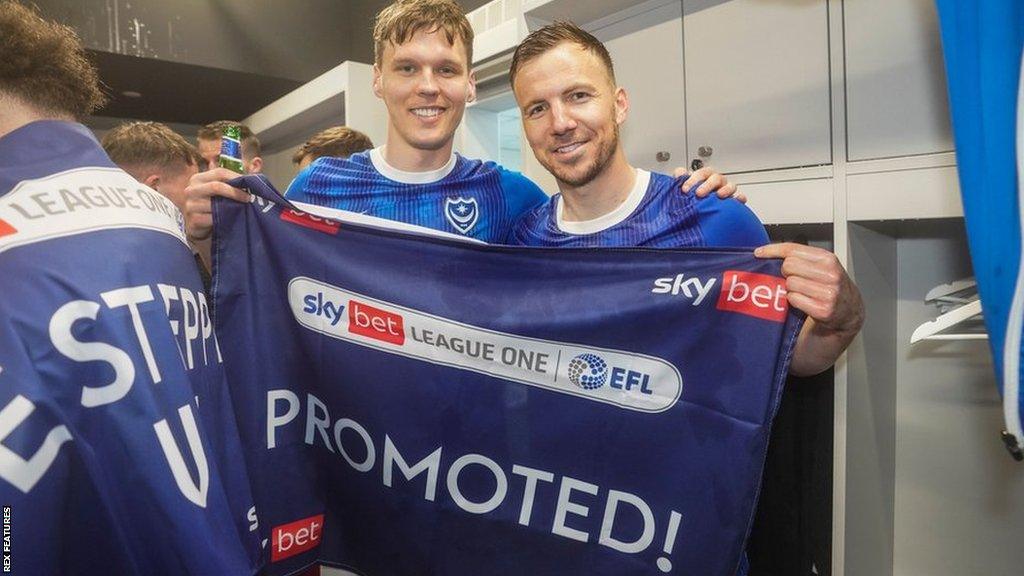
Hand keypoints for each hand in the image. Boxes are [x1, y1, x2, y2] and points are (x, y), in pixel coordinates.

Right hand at [183, 168, 250, 242]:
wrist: (200, 225)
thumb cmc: (214, 204)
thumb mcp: (225, 188)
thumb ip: (241, 176)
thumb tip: (258, 161)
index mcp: (198, 178)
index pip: (219, 172)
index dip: (236, 177)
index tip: (249, 184)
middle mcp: (191, 189)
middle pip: (216, 186)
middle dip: (235, 192)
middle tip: (249, 198)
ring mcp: (190, 205)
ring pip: (215, 204)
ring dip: (232, 207)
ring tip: (243, 208)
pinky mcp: (193, 220)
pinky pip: (212, 218)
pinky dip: (225, 219)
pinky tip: (232, 219)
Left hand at [672, 166, 745, 202]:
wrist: (701, 207)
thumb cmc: (693, 195)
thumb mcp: (684, 187)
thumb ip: (680, 179)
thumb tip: (679, 173)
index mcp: (705, 176)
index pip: (701, 173)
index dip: (693, 179)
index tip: (684, 189)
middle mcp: (717, 181)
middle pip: (716, 178)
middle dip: (707, 185)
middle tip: (699, 194)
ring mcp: (726, 189)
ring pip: (730, 185)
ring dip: (725, 189)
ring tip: (719, 195)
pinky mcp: (734, 200)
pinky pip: (739, 197)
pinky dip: (739, 197)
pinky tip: (736, 201)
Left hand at [755, 242, 864, 375]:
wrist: (848, 311)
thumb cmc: (830, 286)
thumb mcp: (821, 266)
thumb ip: (801, 258)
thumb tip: (768, 251)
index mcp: (828, 259)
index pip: (793, 249)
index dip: (772, 250)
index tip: (759, 253)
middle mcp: (831, 274)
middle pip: (788, 266)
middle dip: (786, 273)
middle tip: (794, 279)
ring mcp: (828, 293)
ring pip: (790, 283)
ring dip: (791, 289)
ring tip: (802, 291)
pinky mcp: (823, 309)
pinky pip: (793, 299)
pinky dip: (794, 301)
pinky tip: (804, 302)